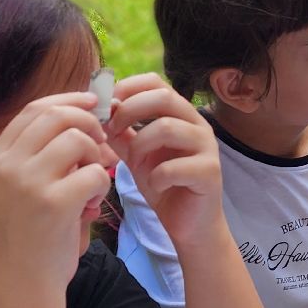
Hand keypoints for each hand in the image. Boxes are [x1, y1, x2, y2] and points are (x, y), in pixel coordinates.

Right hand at [0, 91, 112, 291]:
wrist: (22, 283)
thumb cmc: (30, 236)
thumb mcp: (22, 190)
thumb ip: (44, 156)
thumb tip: (89, 119)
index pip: (34, 110)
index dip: (67, 101)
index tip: (91, 102)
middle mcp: (7, 165)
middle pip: (56, 116)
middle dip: (88, 122)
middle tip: (103, 141)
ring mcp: (28, 183)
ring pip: (77, 139)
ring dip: (97, 154)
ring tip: (94, 178)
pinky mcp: (53, 203)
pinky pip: (94, 172)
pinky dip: (102, 183)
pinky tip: (94, 202)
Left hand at [105, 74, 223, 245]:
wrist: (189, 225)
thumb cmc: (165, 187)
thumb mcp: (137, 155)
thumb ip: (121, 133)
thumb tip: (97, 112)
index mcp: (180, 114)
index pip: (155, 82)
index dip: (127, 89)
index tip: (105, 109)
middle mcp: (197, 124)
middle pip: (164, 97)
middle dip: (129, 111)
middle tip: (111, 131)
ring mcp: (207, 147)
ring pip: (168, 127)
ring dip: (141, 144)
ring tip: (135, 163)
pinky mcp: (210, 173)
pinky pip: (175, 166)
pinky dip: (157, 176)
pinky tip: (155, 185)